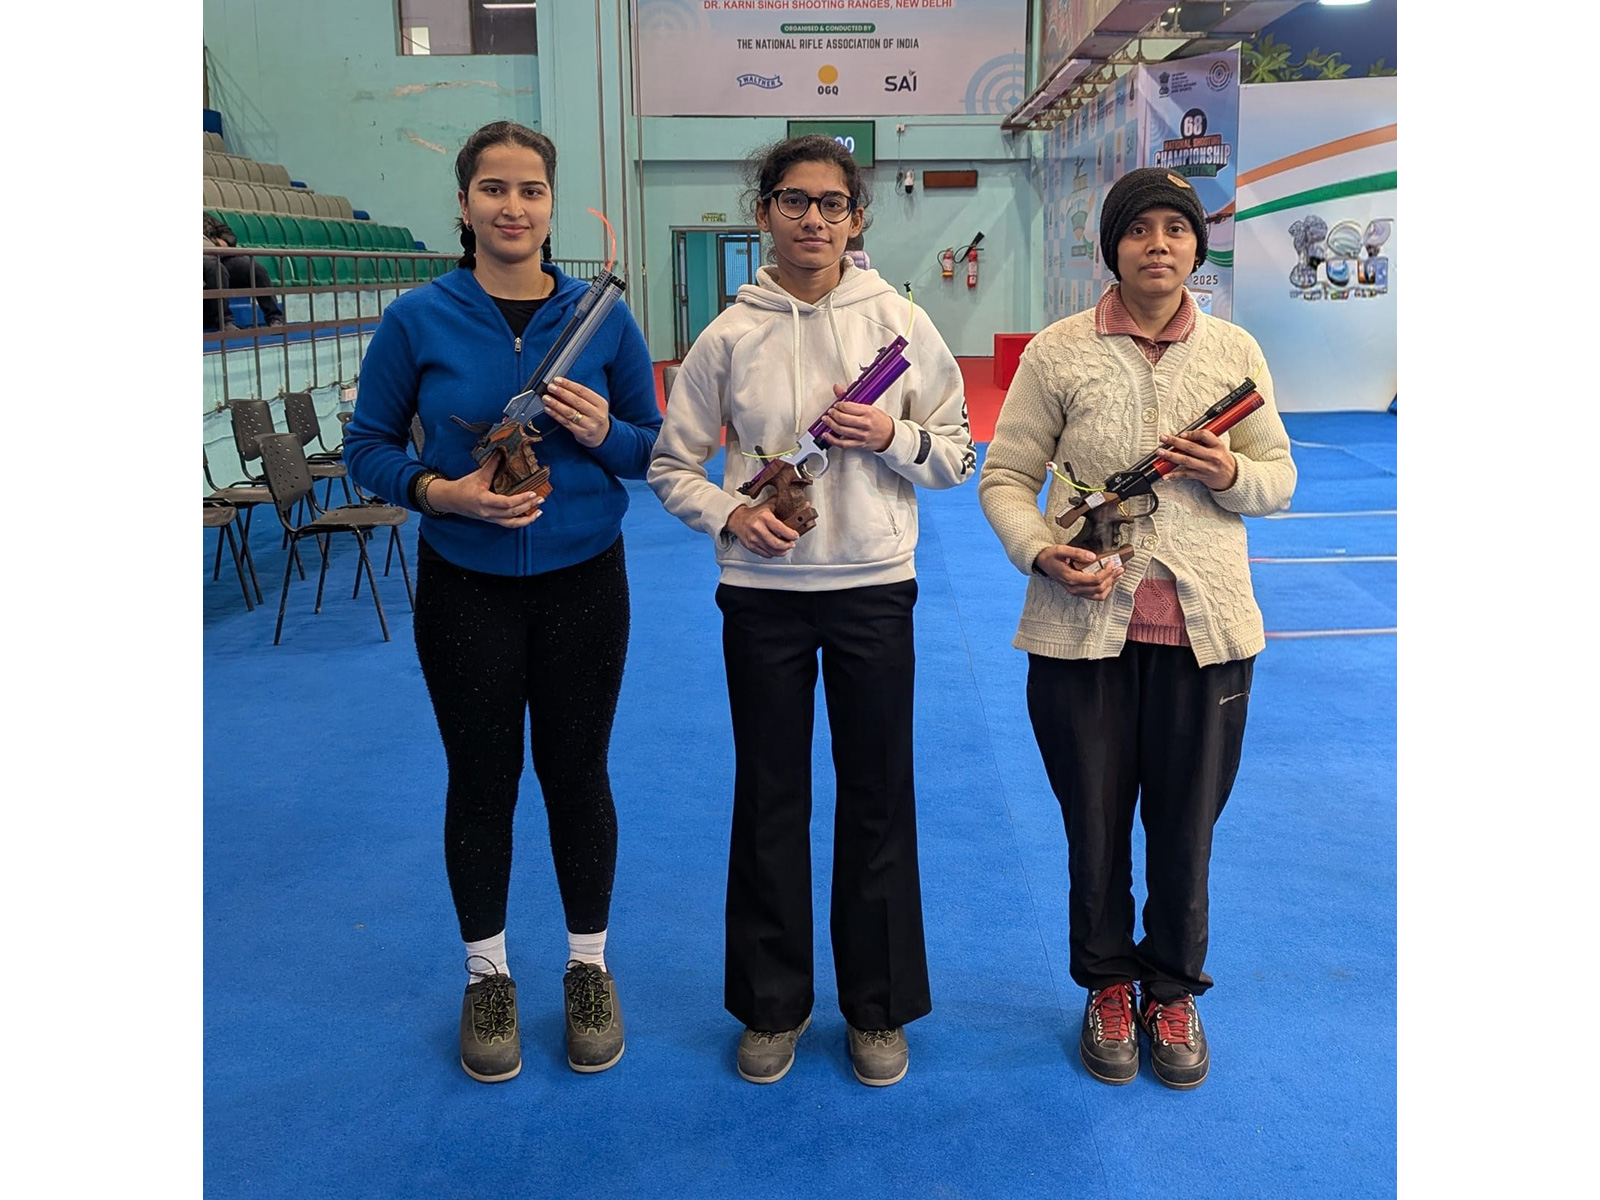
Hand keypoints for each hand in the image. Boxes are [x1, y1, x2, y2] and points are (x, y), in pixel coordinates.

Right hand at [427, 457, 544, 527]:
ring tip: (539, 512)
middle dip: (528, 507)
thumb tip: (502, 450)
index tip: (533, 493)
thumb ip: (492, 463)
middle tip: (541, 499)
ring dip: (527, 519)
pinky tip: (529, 517)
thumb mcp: (478, 474)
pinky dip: (520, 522)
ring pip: (511, 523)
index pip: (506, 503)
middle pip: (511, 513)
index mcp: (484, 500)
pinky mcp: (491, 521)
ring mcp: (490, 519)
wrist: (450, 499)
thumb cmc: (463, 486)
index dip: (521, 499)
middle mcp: (487, 513)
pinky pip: (508, 524)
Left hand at [543, 377, 610, 448]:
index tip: (558, 380)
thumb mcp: (594, 404)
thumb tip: (561, 386)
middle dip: (561, 393)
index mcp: (600, 403)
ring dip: (556, 404)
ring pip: (570, 413)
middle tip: (551, 387)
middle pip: (576, 401)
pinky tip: (549, 409)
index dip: (569, 385)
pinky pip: (566, 422)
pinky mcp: (581, 433)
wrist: (601, 435)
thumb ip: (580, 396)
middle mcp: (597, 414)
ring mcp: (589, 425)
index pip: (583, 391)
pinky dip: (555, 415)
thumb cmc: (594, 416)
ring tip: (546, 398)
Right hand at [725, 502, 800, 557]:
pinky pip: (765, 554)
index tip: (796, 535)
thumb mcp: (769, 505)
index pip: (781, 529)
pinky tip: (776, 549)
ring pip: (772, 551)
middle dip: (788, 545)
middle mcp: (758, 529)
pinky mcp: (750, 546)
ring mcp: (753, 539)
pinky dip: (773, 553)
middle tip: (792, 544)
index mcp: (764, 517)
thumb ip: (784, 504)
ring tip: (786, 548)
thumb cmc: (755, 513)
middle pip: (777, 544)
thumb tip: (805, 504)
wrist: (737, 519)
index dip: (791, 535)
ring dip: (782, 551)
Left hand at [819, 383, 893, 451]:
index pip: (848, 407)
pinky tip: (826, 435)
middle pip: (842, 419)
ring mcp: (861, 435)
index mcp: (868, 412)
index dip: (838, 405)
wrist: (890, 435)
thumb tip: (838, 388)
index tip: (836, 405)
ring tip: (826, 420)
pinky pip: (843, 443)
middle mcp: (865, 424)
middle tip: (830, 412)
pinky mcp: (859, 444)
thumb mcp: (869, 407)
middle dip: (833, 414)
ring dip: (830, 424)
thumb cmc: (880, 421)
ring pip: (841, 430)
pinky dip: (832, 440)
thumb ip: (852, 399)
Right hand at [1033, 544, 1123, 600]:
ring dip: (1110, 585)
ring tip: (1118, 575)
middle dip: (1111, 578)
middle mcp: (1074, 588)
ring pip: (1098, 595)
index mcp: (1071, 578)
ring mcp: (1076, 591)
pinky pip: (1094, 596)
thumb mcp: (1061, 550)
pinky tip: (1110, 581)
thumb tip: (1092, 556)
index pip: (1094, 580)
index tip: (1111, 563)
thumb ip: (1077, 552)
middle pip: (1099, 588)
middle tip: (1120, 568)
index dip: (1106, 572)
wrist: (1043, 562)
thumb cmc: (1052, 556)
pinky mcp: (1078, 592)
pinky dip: (1104, 590)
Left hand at [1157, 428, 1237, 489]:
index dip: (1191, 433)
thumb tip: (1186, 434)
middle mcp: (1212, 456)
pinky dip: (1174, 475)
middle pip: (1191, 447)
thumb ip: (1205, 440)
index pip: (1204, 435)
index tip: (1182, 433)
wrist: (1232, 477)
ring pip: (1186, 460)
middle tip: (1163, 438)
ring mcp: (1206, 467)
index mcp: (1218, 445)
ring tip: (1160, 452)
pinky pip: (1185, 474)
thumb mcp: (1219, 446)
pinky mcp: (1201, 476)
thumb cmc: (1222, 459)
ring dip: (1171, 456)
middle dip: (1175, 442)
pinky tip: (1165, 475)